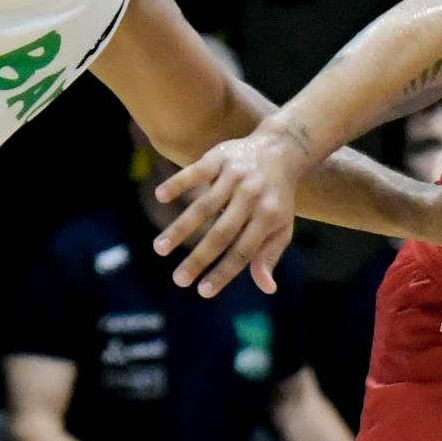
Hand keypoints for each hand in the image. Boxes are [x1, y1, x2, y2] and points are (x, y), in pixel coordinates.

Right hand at [151, 128, 313, 298]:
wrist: (281, 149)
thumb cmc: (277, 197)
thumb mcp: (281, 227)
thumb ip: (269, 255)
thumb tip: (267, 288)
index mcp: (268, 217)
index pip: (243, 252)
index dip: (223, 272)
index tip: (203, 291)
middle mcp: (251, 197)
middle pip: (221, 233)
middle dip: (199, 259)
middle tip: (178, 280)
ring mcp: (234, 176)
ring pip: (204, 206)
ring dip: (180, 228)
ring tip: (160, 249)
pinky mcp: (219, 157)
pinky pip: (195, 172)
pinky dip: (178, 183)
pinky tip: (160, 196)